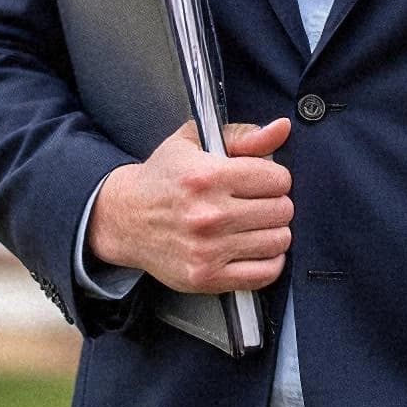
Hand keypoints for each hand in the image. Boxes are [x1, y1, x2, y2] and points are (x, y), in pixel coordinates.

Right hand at [87, 118, 293, 294]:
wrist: (125, 219)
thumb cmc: (162, 178)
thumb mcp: (195, 142)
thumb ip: (243, 135)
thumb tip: (281, 129)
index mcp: (207, 176)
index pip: (277, 179)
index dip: (275, 176)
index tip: (263, 179)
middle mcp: (208, 215)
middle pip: (281, 210)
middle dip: (275, 202)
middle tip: (258, 201)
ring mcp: (208, 250)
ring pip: (279, 240)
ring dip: (273, 230)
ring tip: (255, 224)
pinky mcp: (206, 278)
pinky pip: (265, 273)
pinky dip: (269, 261)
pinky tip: (255, 248)